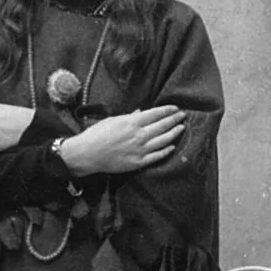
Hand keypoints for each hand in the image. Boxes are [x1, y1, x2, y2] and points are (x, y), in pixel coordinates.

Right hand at [59, 106, 185, 176]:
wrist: (88, 154)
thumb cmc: (97, 134)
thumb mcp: (113, 120)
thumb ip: (130, 117)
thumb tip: (142, 112)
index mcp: (132, 122)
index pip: (156, 113)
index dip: (168, 110)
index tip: (176, 108)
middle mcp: (138, 135)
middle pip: (163, 125)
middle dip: (175, 120)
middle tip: (183, 116)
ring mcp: (139, 150)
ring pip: (163, 140)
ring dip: (174, 133)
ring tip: (181, 128)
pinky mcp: (138, 162)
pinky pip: (156, 156)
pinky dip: (166, 151)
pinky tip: (172, 146)